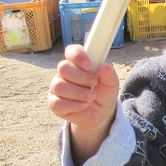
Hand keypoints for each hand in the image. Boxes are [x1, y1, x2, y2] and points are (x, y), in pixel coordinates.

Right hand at [48, 44, 120, 158]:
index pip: (71, 51)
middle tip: (93, 84)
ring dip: (79, 93)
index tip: (89, 65)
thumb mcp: (111, 84)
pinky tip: (83, 105)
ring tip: (91, 97)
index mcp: (78, 62)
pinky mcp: (54, 103)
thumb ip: (109, 75)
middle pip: (63, 67)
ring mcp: (57, 87)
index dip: (78, 56)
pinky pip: (57, 102)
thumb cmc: (103, 93)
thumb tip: (105, 66)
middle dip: (81, 77)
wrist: (100, 113)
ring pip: (59, 86)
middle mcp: (64, 73)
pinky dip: (74, 105)